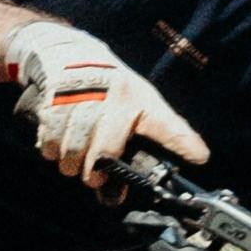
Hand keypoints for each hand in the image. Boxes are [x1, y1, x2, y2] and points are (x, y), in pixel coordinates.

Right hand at [5, 17, 207, 192]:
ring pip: (74, 149)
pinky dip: (52, 150)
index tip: (199, 157)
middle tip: (94, 178)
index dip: (183, 142)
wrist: (70, 54)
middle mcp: (115, 97)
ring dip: (71, 164)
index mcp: (140, 101)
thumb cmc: (105, 90)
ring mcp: (84, 96)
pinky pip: (52, 140)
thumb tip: (114, 196)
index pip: (166, 125)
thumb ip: (129, 148)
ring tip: (73, 163)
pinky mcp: (56, 98)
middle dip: (95, 174)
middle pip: (105, 151)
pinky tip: (57, 146)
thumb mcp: (128, 107)